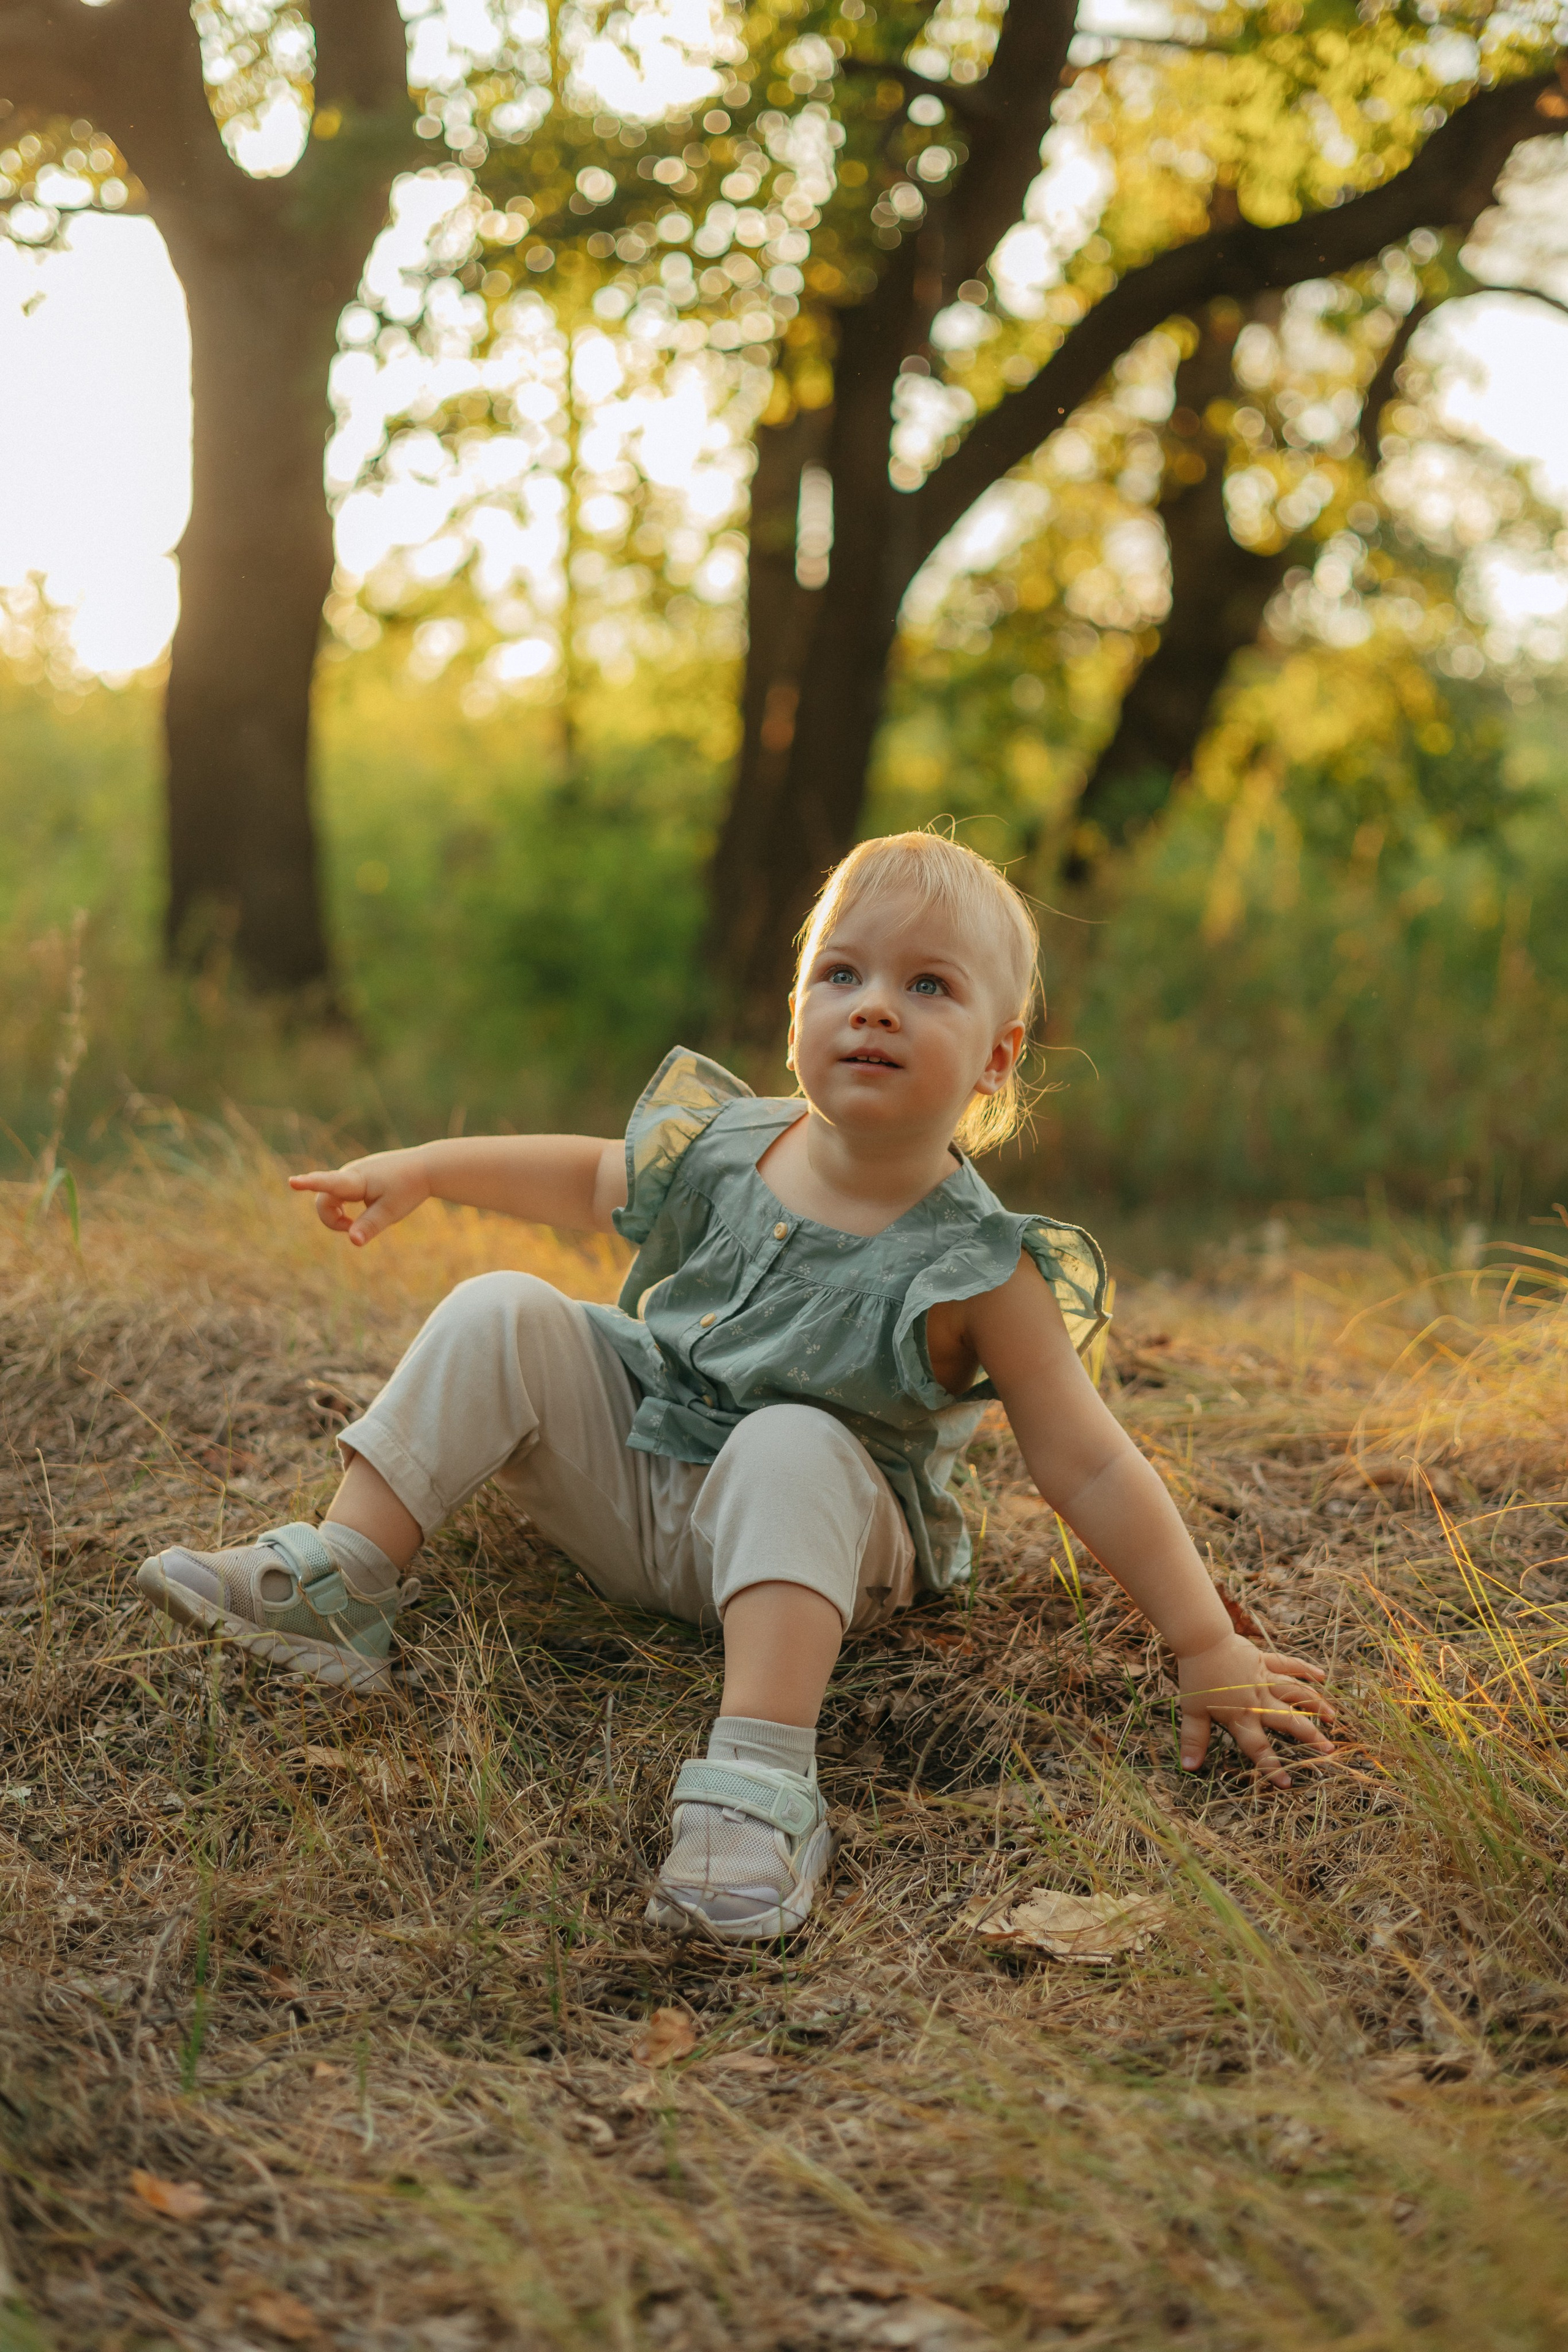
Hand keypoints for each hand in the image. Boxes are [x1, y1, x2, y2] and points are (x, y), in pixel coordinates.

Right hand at [289, 1148, 430, 1246]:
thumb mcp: (390, 1212)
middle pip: (324, 1201)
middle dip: (332, 1220)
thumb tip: (353, 1241)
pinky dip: (344, 1207)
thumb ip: (370, 1226)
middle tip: (352, 1229)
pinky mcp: (357, 1175)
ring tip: (355, 1221)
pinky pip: (340, 1193)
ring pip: (331, 1198)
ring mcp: (352, 1173)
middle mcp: (349, 1173)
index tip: (292, 1181)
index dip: (309, 1183)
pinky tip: (361, 1208)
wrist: (425, 1167)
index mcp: (356, 1180)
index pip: (328, 1183)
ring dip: (338, 1214)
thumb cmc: (408, 1188)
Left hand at [1175, 1632, 1333, 1789]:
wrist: (1201, 1640)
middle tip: (1330, 1749)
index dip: (1271, 1766)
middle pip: (1288, 1721)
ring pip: (1295, 1694)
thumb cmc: (1196, 1677)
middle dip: (1309, 1736)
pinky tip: (1320, 1675)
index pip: (1258, 1747)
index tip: (1287, 1783)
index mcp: (1241, 1716)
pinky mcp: (1265, 1661)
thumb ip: (1194, 1739)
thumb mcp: (1192, 1711)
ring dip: (1314, 1705)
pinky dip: (1305, 1669)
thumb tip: (1189, 1767)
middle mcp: (1258, 1700)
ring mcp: (1264, 1679)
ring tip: (1332, 1718)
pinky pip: (1288, 1664)